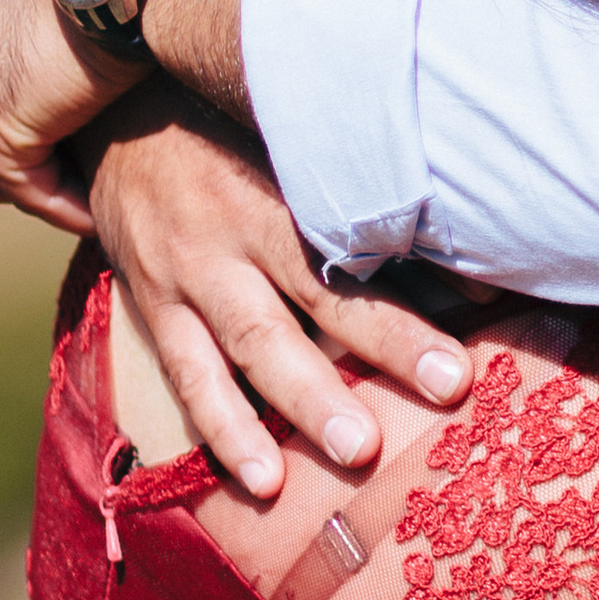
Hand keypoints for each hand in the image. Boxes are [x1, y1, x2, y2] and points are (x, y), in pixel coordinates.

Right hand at [84, 80, 474, 496]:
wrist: (110, 119)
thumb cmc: (224, 128)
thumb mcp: (283, 140)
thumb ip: (349, 190)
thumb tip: (455, 238)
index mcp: (278, 186)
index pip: (357, 234)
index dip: (421, 269)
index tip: (488, 307)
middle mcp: (235, 234)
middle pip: (317, 294)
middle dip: (386, 342)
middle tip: (448, 387)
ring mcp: (188, 276)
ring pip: (252, 347)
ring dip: (305, 404)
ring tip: (357, 452)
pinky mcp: (153, 309)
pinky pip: (189, 379)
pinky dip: (225, 431)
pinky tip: (260, 481)